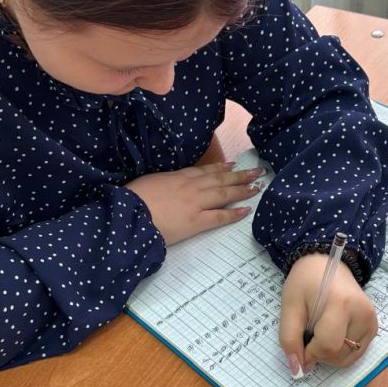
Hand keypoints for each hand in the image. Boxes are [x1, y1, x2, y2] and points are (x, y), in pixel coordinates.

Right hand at [125, 161, 263, 245]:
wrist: (130, 214)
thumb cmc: (133, 198)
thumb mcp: (149, 181)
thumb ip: (164, 182)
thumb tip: (169, 185)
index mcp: (178, 176)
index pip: (204, 170)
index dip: (220, 167)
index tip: (233, 164)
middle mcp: (191, 186)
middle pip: (220, 179)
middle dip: (240, 175)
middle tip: (257, 172)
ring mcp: (196, 203)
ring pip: (224, 194)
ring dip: (242, 189)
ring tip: (256, 186)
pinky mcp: (196, 222)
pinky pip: (220, 217)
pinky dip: (234, 213)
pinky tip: (246, 209)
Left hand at [279, 253, 377, 374]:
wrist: (326, 264)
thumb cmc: (305, 283)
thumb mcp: (290, 307)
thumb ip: (290, 339)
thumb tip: (298, 369)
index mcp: (341, 304)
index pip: (327, 346)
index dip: (309, 353)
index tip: (299, 344)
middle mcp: (363, 314)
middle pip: (338, 355)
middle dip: (318, 353)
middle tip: (309, 331)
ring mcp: (371, 322)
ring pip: (348, 359)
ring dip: (329, 354)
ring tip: (321, 331)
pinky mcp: (373, 328)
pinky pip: (355, 354)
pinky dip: (340, 352)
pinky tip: (332, 334)